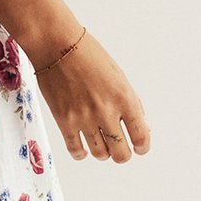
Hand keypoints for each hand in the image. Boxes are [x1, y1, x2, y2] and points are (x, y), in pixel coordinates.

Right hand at [32, 30, 149, 163]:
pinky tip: (83, 149)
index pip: (141, 136)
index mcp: (124, 98)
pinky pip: (76, 150)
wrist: (57, 46)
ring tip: (101, 146)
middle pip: (121, 153)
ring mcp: (84, 118)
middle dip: (122, 154)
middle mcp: (106, 112)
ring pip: (99, 154)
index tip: (140, 147)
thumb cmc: (89, 56)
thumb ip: (131, 103)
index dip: (142, 146)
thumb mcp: (119, 77)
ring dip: (103, 153)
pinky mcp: (64, 121)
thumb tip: (140, 126)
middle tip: (120, 149)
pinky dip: (81, 153)